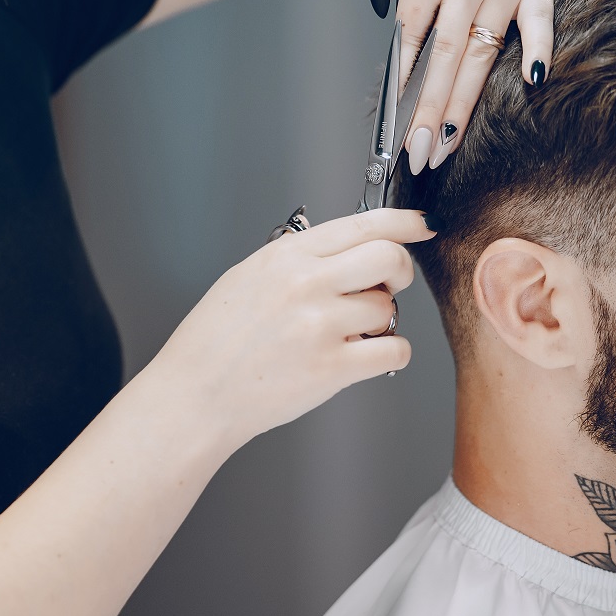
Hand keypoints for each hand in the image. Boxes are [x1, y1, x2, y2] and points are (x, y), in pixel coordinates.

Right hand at [145, 209, 433, 446]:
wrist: (195, 394)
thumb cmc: (215, 342)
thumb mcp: (248, 277)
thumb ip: (297, 260)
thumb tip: (344, 249)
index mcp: (286, 257)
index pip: (362, 223)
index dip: (403, 222)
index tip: (420, 225)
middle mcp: (306, 284)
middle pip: (388, 257)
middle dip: (400, 270)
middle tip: (390, 283)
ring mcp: (320, 325)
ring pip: (388, 308)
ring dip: (380, 321)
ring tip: (348, 334)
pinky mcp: (332, 368)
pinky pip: (394, 350)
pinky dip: (390, 354)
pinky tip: (365, 357)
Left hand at [358, 0, 553, 173]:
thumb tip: (379, 1)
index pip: (415, 36)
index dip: (406, 83)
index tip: (397, 126)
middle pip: (449, 55)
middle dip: (434, 111)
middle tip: (421, 156)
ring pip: (486, 49)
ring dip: (469, 99)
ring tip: (451, 141)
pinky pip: (541, 19)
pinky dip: (541, 49)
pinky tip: (534, 85)